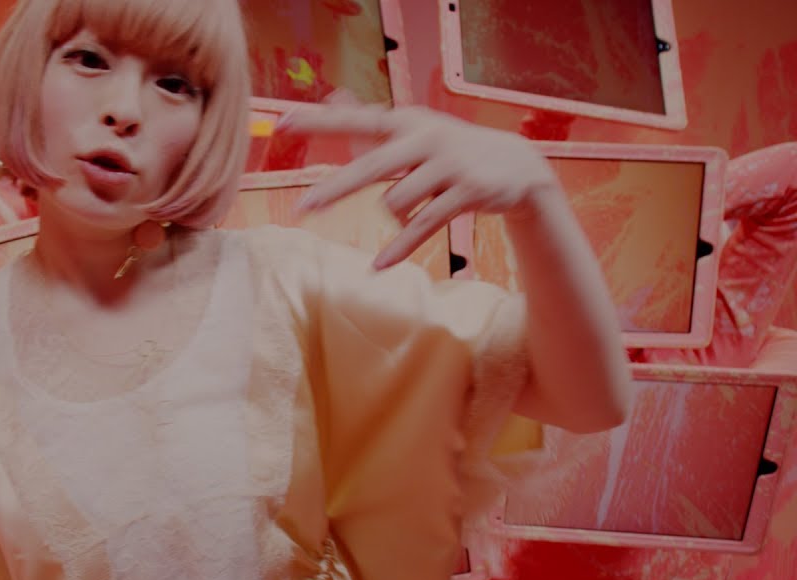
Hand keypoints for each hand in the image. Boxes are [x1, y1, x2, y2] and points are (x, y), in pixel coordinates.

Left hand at [276, 104, 559, 268]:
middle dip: (336, 189)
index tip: (281, 123)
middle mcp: (425, 138)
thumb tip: (333, 96)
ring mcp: (449, 164)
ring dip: (394, 218)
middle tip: (302, 209)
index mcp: (406, 123)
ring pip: (398, 201)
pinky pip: (424, 224)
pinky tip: (379, 266)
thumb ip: (370, 122)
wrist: (516, 166)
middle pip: (372, 167)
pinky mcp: (467, 191)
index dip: (318, 122)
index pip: (356, 122)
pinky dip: (400, 246)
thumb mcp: (413, 132)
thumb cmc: (449, 151)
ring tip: (409, 213)